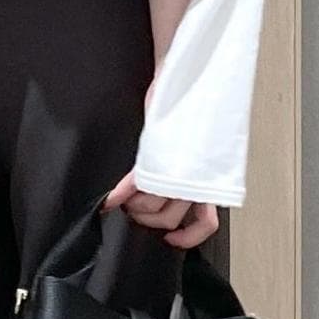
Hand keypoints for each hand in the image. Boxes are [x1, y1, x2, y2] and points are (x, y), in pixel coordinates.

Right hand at [100, 68, 218, 248]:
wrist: (183, 79)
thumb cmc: (188, 113)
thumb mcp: (194, 150)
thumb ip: (188, 174)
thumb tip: (172, 195)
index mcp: (209, 179)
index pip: (207, 222)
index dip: (189, 238)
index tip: (171, 240)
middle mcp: (196, 178)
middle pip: (169, 219)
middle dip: (147, 221)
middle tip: (134, 212)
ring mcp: (176, 168)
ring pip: (151, 207)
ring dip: (132, 208)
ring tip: (124, 200)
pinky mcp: (157, 155)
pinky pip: (136, 185)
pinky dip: (120, 195)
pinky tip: (109, 200)